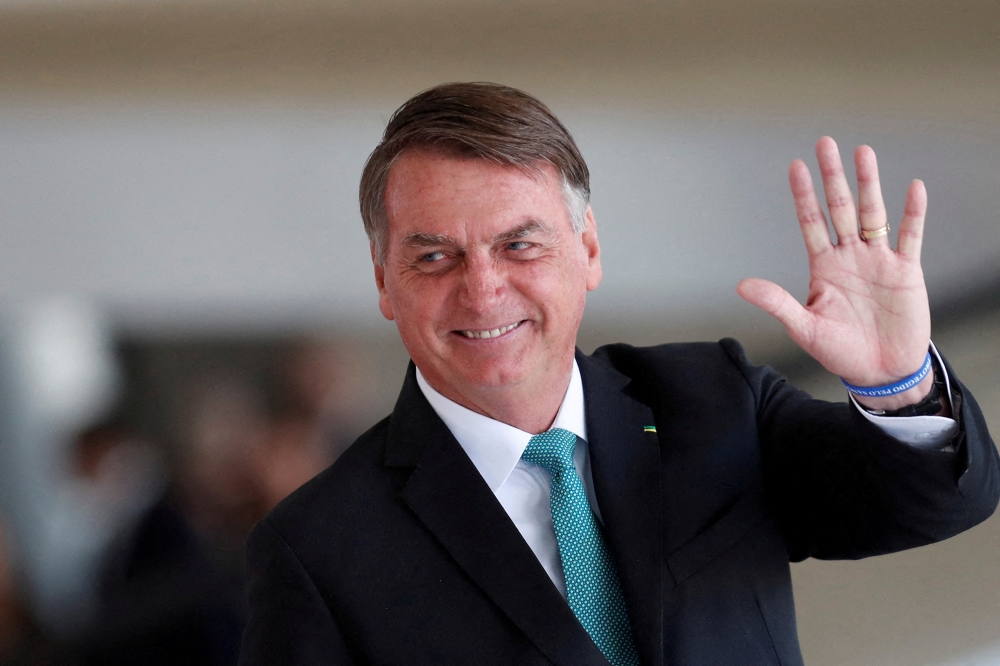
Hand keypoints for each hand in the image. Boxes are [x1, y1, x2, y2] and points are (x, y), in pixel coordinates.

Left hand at [737, 137, 932, 408]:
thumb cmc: (840, 352)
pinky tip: (913, 188)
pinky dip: (913, 213)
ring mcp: (878, 260)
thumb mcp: (804, 327)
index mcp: (823, 266)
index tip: (795, 167)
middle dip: (833, 177)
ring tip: (863, 152)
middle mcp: (850, 256)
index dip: (804, 195)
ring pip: (873, 213)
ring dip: (869, 184)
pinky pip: (910, 236)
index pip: (811, 222)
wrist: (880, 372)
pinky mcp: (906, 271)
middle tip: (826, 143)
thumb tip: (741, 286)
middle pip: (840, 208)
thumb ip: (777, 303)